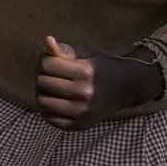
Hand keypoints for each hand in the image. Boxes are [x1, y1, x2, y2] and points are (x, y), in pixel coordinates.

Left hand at [36, 36, 163, 129]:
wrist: (124, 88)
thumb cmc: (99, 67)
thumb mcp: (84, 53)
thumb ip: (64, 49)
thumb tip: (47, 40)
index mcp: (85, 71)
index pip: (46, 65)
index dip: (44, 60)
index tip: (52, 61)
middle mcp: (84, 93)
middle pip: (42, 82)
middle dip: (42, 75)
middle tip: (51, 74)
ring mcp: (82, 111)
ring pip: (42, 101)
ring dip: (42, 92)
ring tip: (52, 87)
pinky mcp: (80, 124)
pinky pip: (49, 118)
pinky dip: (48, 110)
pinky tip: (57, 101)